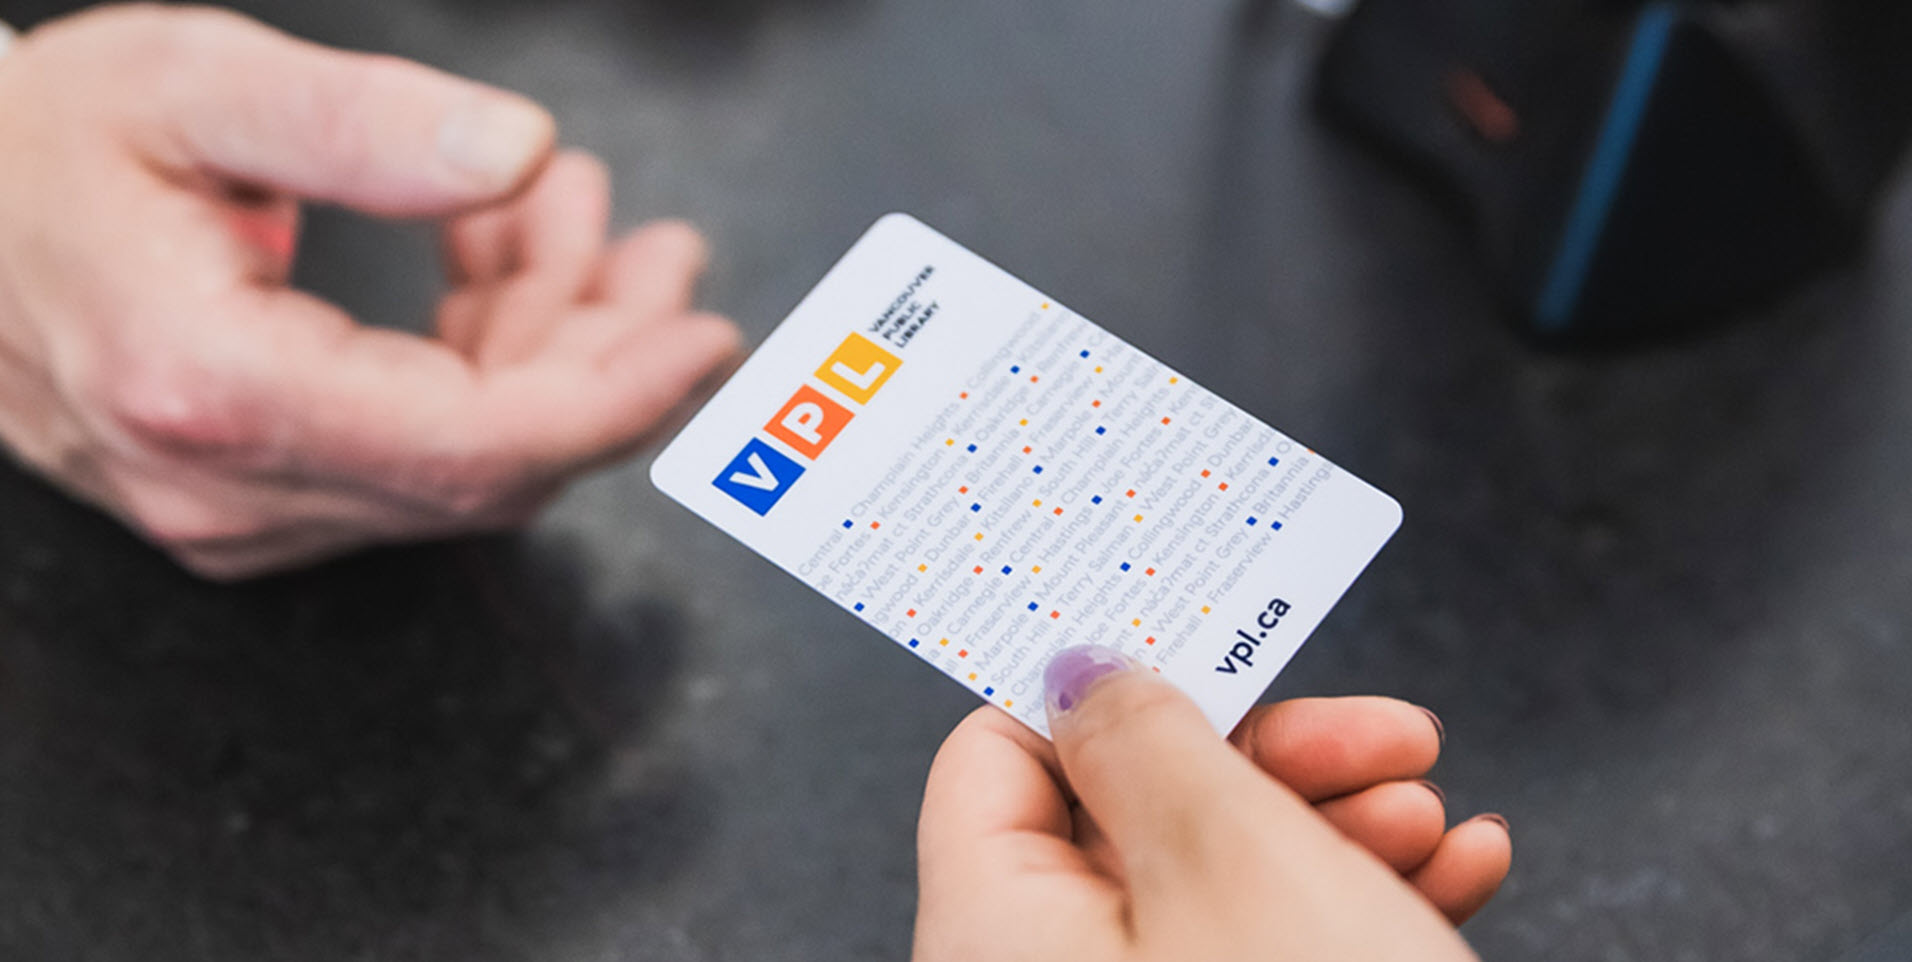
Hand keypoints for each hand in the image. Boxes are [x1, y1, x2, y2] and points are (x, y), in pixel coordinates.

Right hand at [0, 6, 739, 578]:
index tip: (702, 340)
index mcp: (213, 387)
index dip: (613, 399)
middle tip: (663, 255)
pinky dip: (483, 367)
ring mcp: (237, 509)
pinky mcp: (251, 496)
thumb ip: (361, 125)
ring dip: (548, 350)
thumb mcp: (191, 87)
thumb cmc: (38, 149)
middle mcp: (227, 484)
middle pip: (490, 466)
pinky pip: (414, 456)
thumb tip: (513, 149)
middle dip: (603, 361)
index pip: (474, 447)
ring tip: (578, 221)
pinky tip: (498, 264)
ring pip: (463, 465)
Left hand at [915, 646, 1512, 961]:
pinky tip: (1454, 876)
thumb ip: (1149, 739)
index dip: (1101, 685)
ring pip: (1220, 883)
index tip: (1207, 638)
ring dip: (1336, 827)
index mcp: (996, 931)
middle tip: (1380, 735)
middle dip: (1271, 760)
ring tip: (1431, 815)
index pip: (996, 757)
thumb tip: (1081, 664)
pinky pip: (1271, 950)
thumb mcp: (1237, 859)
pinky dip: (1356, 905)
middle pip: (1130, 816)